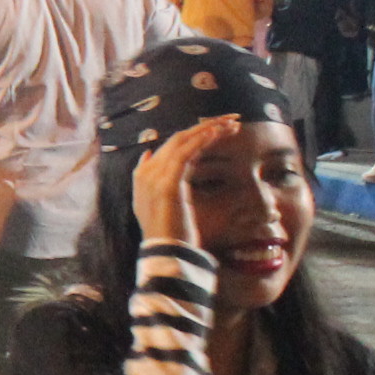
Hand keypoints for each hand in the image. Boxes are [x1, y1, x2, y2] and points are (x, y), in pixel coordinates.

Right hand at [133, 111, 244, 248]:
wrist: (168, 253)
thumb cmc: (171, 234)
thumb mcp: (160, 204)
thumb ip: (156, 180)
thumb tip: (148, 154)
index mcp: (143, 177)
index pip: (169, 147)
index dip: (195, 135)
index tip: (218, 130)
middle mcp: (145, 172)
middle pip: (176, 139)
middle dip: (205, 126)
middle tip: (231, 120)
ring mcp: (154, 176)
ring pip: (182, 140)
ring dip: (209, 128)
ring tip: (232, 122)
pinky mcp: (168, 182)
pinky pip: (186, 151)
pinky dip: (204, 138)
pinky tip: (220, 131)